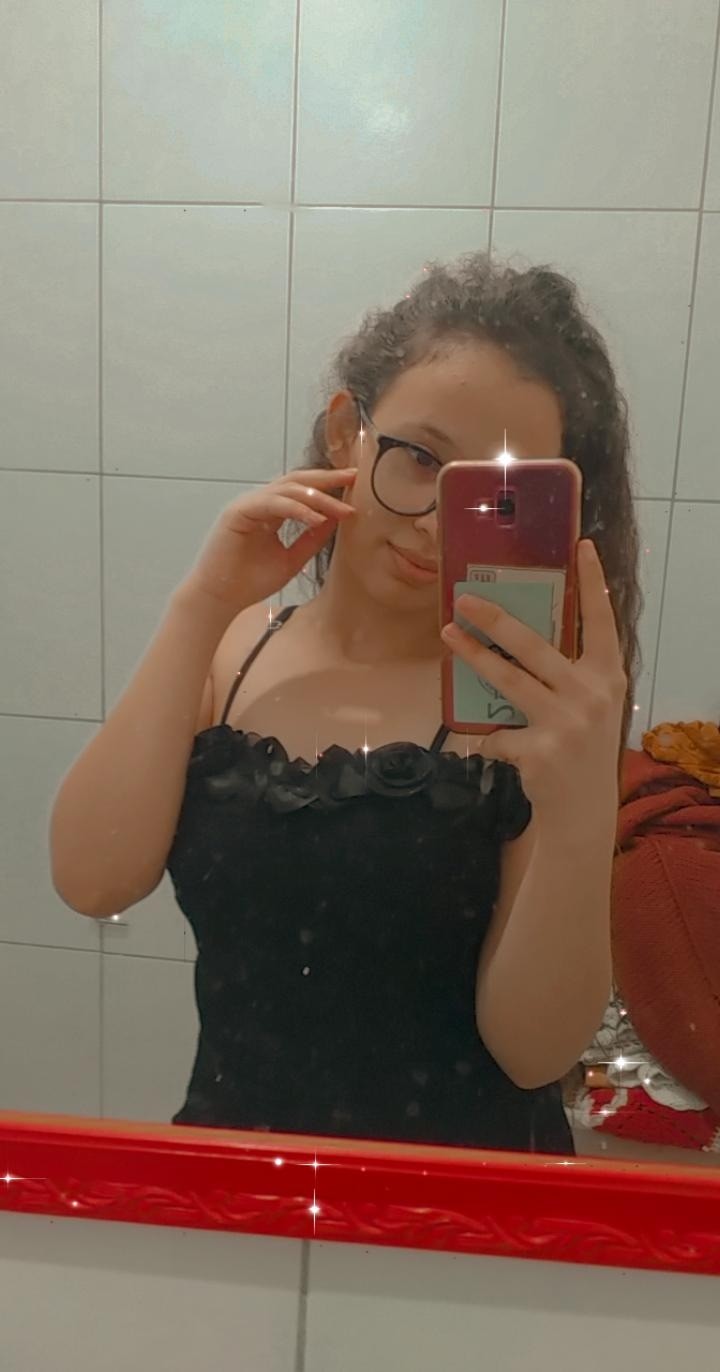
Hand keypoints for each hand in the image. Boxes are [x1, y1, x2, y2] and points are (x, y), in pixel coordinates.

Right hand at [178, 467, 356, 612]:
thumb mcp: (293, 559)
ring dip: (317, 497)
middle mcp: (259, 502)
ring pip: (287, 489)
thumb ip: (312, 539)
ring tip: (342, 507)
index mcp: (270, 511)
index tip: (355, 485)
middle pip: (296, 481)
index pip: (302, 489)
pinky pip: (272, 504)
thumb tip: (336, 519)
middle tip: (354, 477)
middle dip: (326, 479)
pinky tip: (316, 518)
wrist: (220, 599)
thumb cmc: (251, 582)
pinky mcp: (237, 512)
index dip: (328, 485)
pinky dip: (296, 509)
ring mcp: (247, 504)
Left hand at [440, 540, 626, 824]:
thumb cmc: (582, 743)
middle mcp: (591, 694)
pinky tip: (501, 749)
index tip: (581, 546)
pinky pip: (497, 733)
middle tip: (465, 599)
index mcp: (608, 676)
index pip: (603, 621)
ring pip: (507, 680)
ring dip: (473, 655)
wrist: (583, 806)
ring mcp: (565, 722)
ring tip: (448, 634)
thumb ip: (571, 672)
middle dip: (495, 619)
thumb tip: (518, 633)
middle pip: (534, 645)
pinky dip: (492, 738)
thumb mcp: (593, 703)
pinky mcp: (538, 750)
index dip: (593, 583)